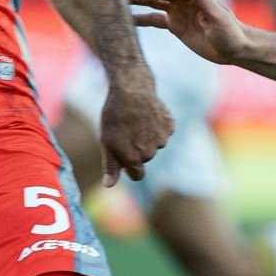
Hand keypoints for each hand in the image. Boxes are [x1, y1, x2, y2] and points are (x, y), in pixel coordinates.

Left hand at [96, 73, 172, 187]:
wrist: (130, 89)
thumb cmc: (114, 117)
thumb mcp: (106, 142)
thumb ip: (110, 166)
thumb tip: (109, 186)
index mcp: (134, 159)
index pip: (137, 175)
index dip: (129, 167)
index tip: (123, 155)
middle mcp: (150, 153)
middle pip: (145, 158)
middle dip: (137, 149)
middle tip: (126, 131)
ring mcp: (162, 139)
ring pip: (155, 144)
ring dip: (147, 136)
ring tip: (135, 121)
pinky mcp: (169, 125)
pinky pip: (163, 131)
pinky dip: (156, 125)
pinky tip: (146, 114)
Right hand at [129, 0, 252, 64]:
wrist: (235, 49)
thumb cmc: (231, 34)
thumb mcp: (220, 20)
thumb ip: (208, 3)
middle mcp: (185, 2)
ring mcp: (179, 13)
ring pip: (155, 4)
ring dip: (140, 2)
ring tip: (122, 3)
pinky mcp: (176, 26)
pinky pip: (155, 20)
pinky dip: (142, 19)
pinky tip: (128, 20)